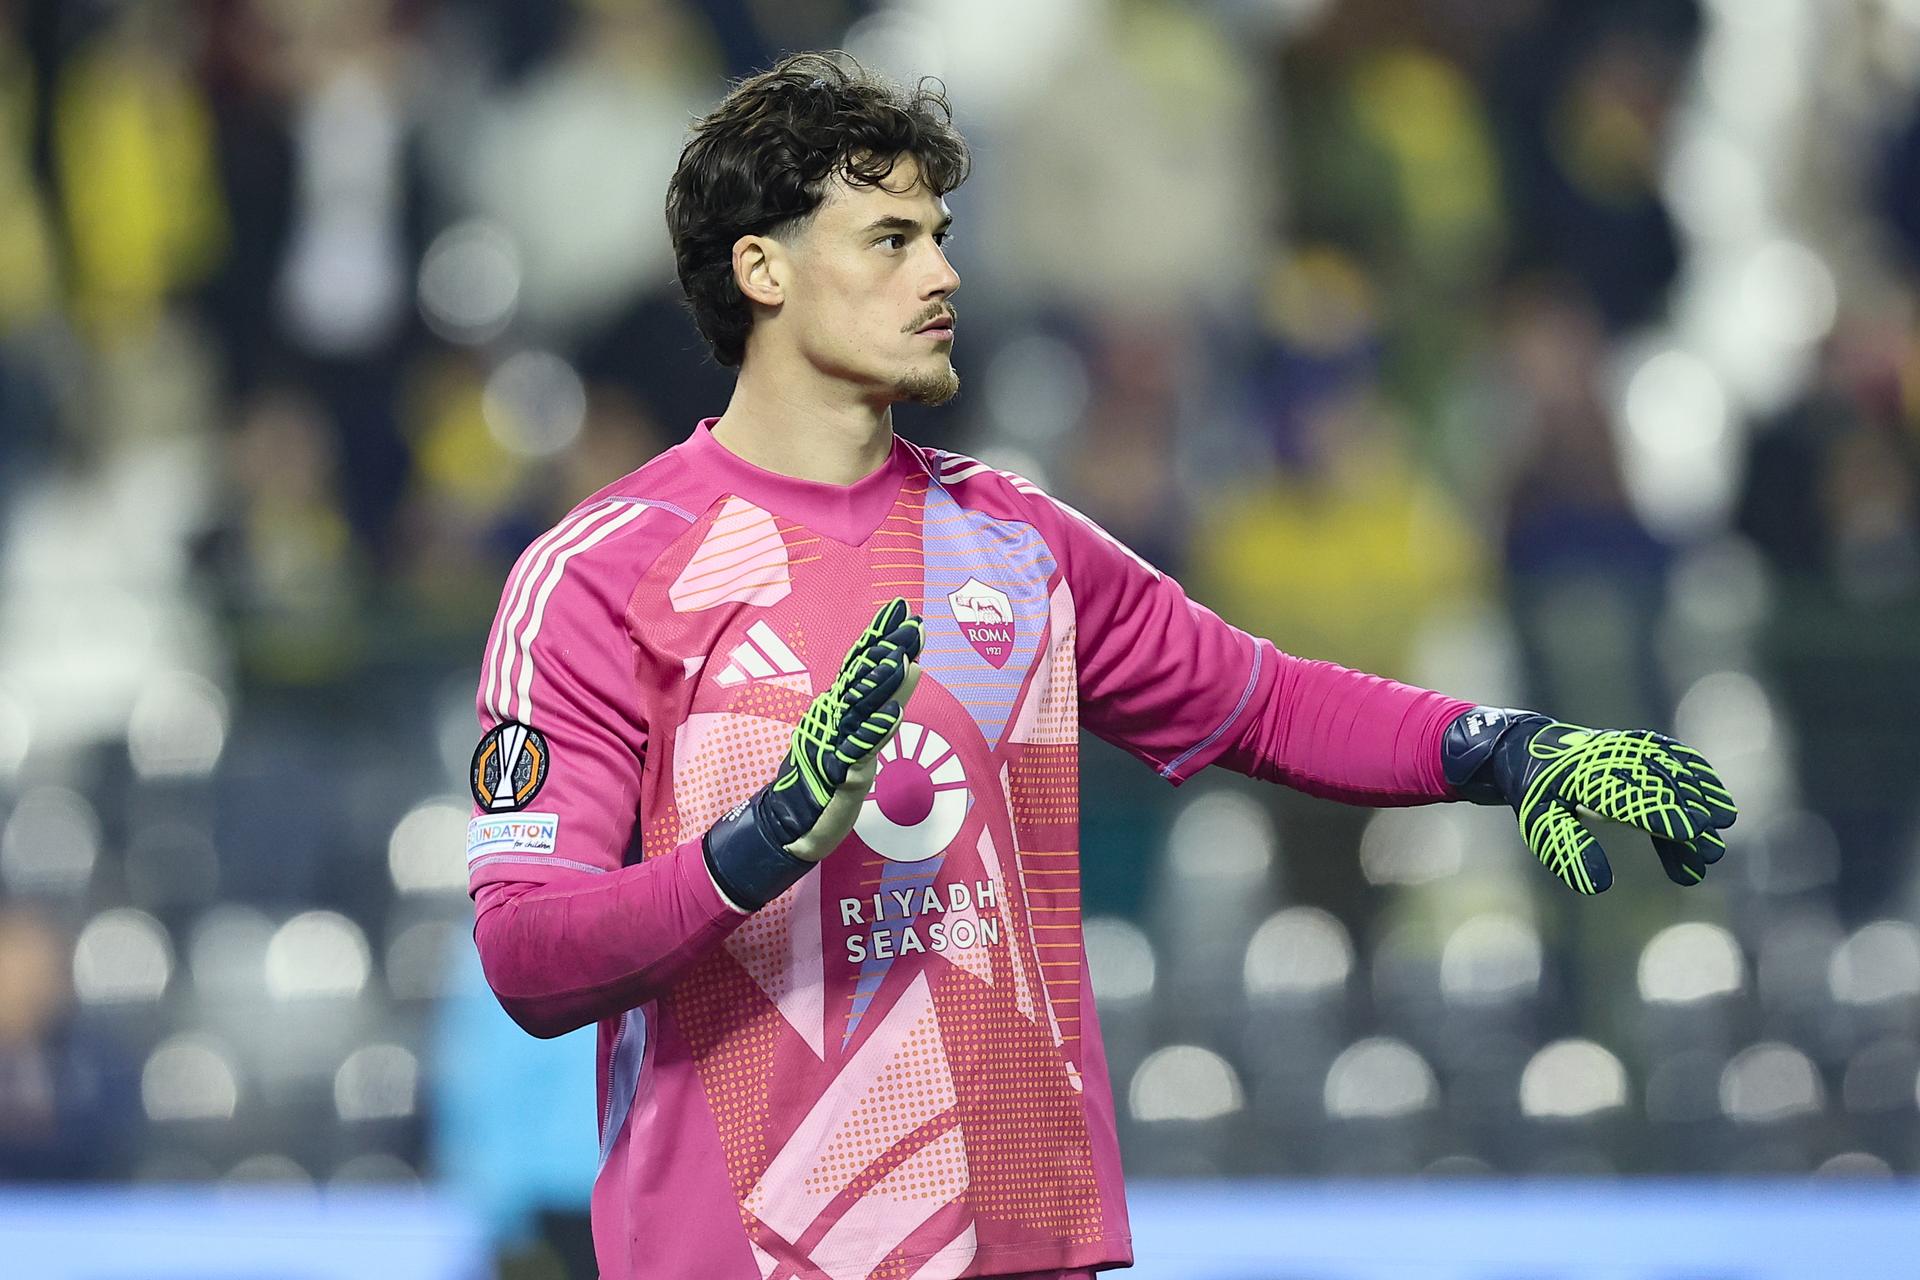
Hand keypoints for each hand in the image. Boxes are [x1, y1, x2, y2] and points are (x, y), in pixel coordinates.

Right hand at [771, 600, 923, 861]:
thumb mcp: (858, 733)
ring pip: (859, 709)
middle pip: (861, 678)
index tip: (903, 609)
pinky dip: (874, 732)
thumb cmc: (826, 775)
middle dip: (887, 649)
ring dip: (880, 683)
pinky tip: (892, 715)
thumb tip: (910, 664)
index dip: (881, 635)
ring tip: (902, 658)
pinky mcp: (836, 773)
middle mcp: (834, 717)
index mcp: (838, 705)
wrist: (790, 821)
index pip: (861, 663)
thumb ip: (880, 700)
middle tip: (912, 622)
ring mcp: (833, 742)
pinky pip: (857, 751)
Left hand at [1441, 707, 1738, 894]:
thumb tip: (1599, 885)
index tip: (1689, 833)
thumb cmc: (1539, 794)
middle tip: (1713, 852)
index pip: (1624, 796)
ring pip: (1674, 774)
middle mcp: (1610, 758)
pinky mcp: (1644, 746)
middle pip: (1658, 787)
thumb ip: (1568, 849)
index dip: (1658, 813)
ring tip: (1720, 836)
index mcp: (1580, 776)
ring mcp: (1629, 749)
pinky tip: (1719, 807)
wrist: (1534, 749)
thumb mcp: (1541, 824)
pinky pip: (1678, 759)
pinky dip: (1701, 780)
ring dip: (1701, 802)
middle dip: (1688, 817)